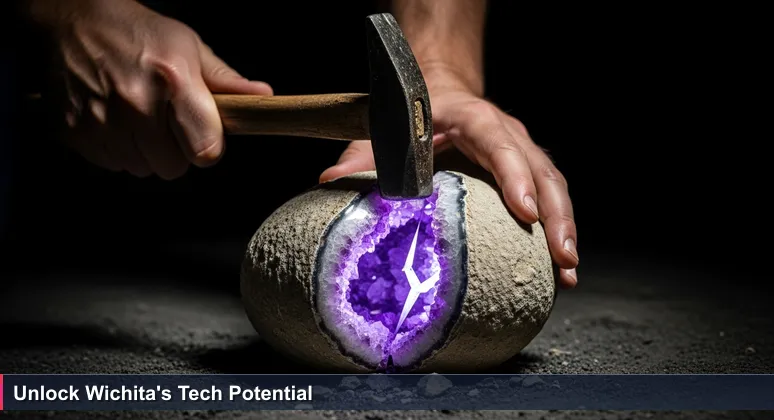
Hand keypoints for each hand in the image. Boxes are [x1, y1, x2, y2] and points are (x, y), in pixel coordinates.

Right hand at [31, 0, 272, 178]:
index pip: (206, 151)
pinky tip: (114, 118)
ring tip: (138, 116)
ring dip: (144, 151)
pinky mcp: (74, 132)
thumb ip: (226, 82)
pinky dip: (116, 148)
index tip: (202, 134)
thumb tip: (264, 97)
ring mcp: (101, 121)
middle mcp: (136, 104)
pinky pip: (111, 163)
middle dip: (175, 150)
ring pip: (142, 168)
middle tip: (165, 120)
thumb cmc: (139, 34)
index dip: (208, 146)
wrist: (75, 22)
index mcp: (174, 82)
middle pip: (173, 167)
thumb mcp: (190, 48)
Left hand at [320, 76, 578, 288]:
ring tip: (567, 270)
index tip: (525, 212)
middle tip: (561, 257)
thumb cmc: (416, 108)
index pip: (500, 144)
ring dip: (563, 227)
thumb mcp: (388, 125)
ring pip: (554, 186)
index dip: (515, 177)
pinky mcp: (526, 169)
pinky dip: (556, 229)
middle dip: (556, 215)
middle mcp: (507, 133)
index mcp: (474, 119)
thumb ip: (362, 154)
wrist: (441, 86)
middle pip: (542, 171)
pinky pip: (549, 197)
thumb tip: (329, 181)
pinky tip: (559, 266)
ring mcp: (521, 150)